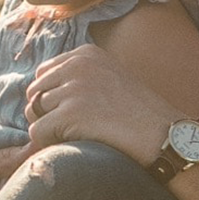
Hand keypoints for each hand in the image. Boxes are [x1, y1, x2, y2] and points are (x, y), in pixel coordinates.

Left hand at [24, 44, 178, 165]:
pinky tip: (75, 145)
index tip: (72, 114)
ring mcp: (74, 87)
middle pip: (34, 92)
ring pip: (33, 113)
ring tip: (78, 136)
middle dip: (46, 114)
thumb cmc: (140, 116)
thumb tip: (35, 99)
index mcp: (86, 54)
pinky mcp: (71, 112)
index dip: (52, 97)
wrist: (165, 136)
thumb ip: (78, 80)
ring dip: (50, 129)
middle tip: (73, 130)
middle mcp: (77, 65)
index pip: (43, 73)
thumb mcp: (110, 80)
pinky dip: (49, 143)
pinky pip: (37, 131)